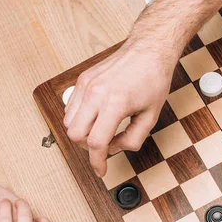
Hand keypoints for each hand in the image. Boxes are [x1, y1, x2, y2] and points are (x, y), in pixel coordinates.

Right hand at [64, 40, 174, 176]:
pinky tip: (96, 118)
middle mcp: (96, 93)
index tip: (101, 170)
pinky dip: (79, 119)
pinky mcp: (82, 79)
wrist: (148, 51)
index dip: (98, 162)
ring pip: (68, 122)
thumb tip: (115, 149)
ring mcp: (86, 84)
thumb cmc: (153, 80)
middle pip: (75, 134)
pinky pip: (70, 107)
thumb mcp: (151, 116)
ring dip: (82, 133)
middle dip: (87, 148)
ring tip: (102, 131)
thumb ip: (133, 139)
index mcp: (115, 104)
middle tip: (104, 148)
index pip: (96, 142)